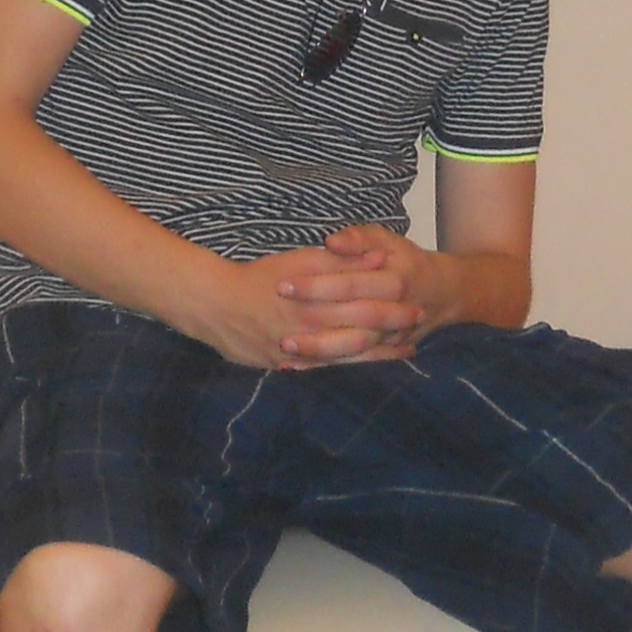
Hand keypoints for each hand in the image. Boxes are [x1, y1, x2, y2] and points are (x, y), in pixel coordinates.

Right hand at [198, 241, 424, 369]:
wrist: (214, 304)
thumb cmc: (259, 278)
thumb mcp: (300, 261)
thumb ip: (340, 260)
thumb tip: (380, 258)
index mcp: (315, 300)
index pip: (365, 306)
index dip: (394, 309)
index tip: (417, 307)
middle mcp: (310, 329)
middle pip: (362, 335)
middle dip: (393, 334)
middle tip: (418, 331)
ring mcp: (299, 353)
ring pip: (349, 360)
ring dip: (380, 358)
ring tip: (404, 355)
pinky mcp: (288, 368)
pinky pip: (326, 374)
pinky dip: (352, 372)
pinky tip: (368, 371)